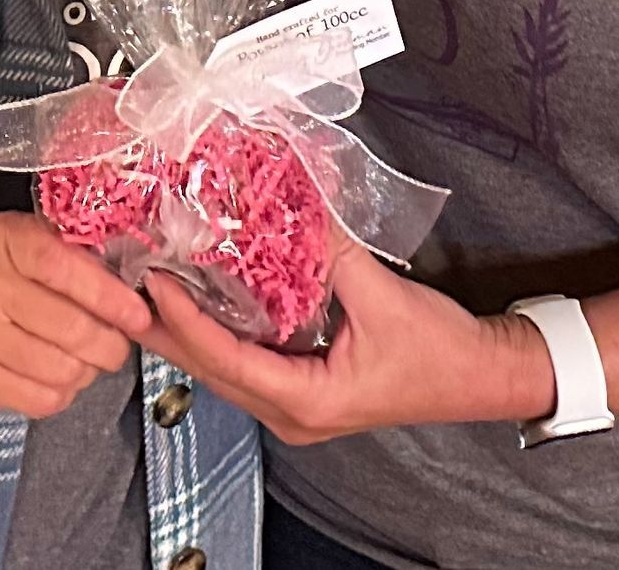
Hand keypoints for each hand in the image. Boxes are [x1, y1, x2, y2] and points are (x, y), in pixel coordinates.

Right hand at [0, 213, 151, 418]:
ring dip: (89, 370)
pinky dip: (64, 393)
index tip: (140, 316)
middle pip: (70, 330)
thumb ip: (73, 253)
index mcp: (10, 243)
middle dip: (110, 344)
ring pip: (60, 369)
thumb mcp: (28, 236)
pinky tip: (64, 377)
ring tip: (89, 359)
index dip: (109, 297)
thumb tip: (130, 285)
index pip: (66, 271)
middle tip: (120, 344)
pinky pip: (37, 400)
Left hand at [141, 245, 555, 445]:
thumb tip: (294, 206)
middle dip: (169, 326)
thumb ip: (332, 250)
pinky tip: (207, 298)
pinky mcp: (304, 386)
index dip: (186, 319)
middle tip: (136, 278)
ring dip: (190, 327)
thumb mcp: (381, 295)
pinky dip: (220, 329)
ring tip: (158, 284)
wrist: (482, 375)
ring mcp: (296, 404)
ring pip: (224, 368)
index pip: (226, 360)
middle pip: (211, 370)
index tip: (157, 281)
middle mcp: (292, 412)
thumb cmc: (441, 353)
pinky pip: (247, 360)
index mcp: (307, 401)